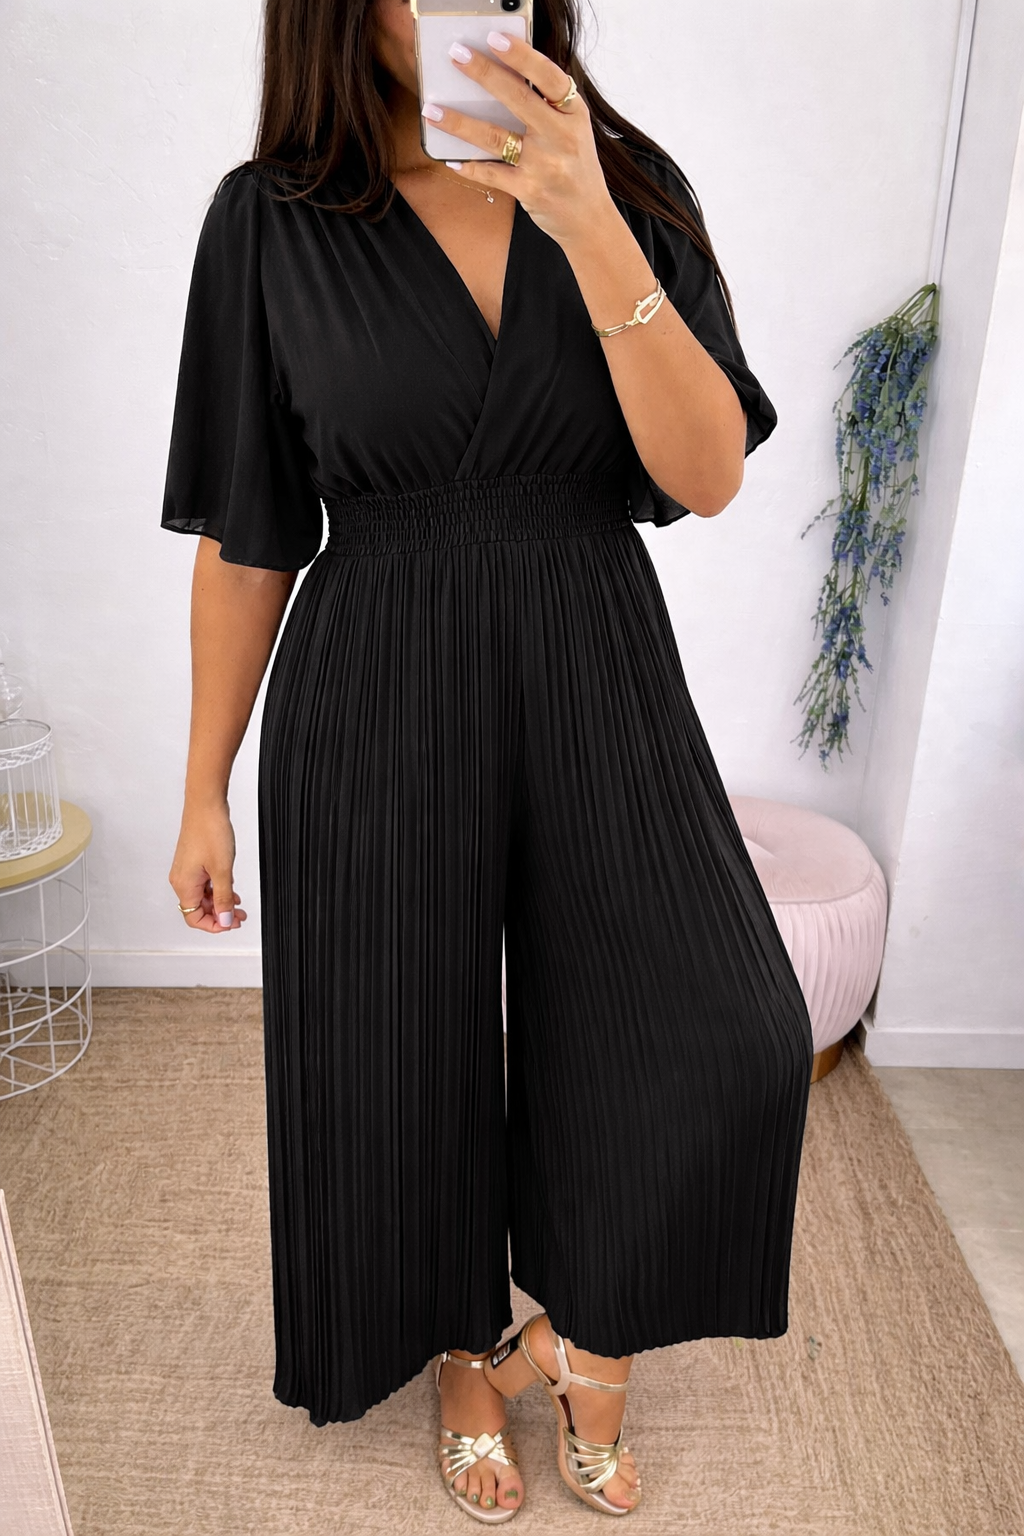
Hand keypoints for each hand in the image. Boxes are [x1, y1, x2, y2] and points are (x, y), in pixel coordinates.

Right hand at [169, 799, 246, 934]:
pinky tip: (231, 889)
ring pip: (202, 896)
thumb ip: (224, 898)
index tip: (231, 924)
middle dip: (220, 915)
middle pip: (198, 909)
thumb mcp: (222, 870)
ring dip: (220, 902)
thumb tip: (225, 920)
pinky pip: (204, 883)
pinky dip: (217, 889)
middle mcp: (181, 879)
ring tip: (238, 905)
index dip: (213, 925)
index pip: (194, 918)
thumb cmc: (209, 831)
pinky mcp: (193, 862)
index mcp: (184, 885)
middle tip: (239, 917)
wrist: (205, 805)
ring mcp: (187, 870)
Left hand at [428, 33, 617, 246]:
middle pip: (516, 98)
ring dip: (459, 122)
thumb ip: (548, 107)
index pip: (549, 77)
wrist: (589, 218)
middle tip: (456, 56)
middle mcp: (560, 136)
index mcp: (573, 114)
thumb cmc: (576, 169)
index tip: (495, 38)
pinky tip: (451, 159)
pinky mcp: (529, 189)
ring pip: (494, 136)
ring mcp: (544, 164)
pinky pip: (491, 173)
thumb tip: (503, 78)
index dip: (521, 55)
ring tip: (433, 110)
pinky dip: (469, 166)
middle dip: (482, 73)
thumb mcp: (573, 131)